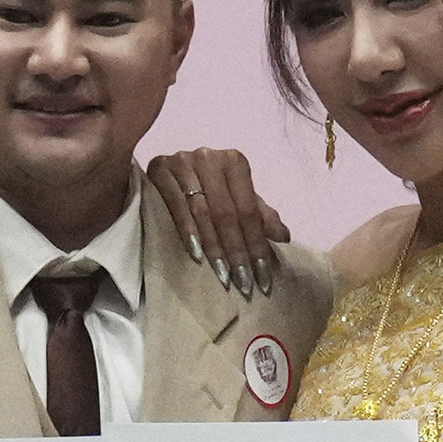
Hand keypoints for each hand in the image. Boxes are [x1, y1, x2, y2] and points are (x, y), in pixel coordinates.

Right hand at [149, 146, 288, 287]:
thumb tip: (283, 237)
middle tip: (244, 283)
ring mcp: (183, 162)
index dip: (257, 244)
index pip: (249, 210)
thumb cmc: (206, 184)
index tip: (263, 276)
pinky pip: (176, 206)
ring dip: (214, 248)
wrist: (166, 166)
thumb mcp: (235, 197)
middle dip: (238, 251)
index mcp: (234, 162)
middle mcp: (209, 158)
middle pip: (227, 213)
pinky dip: (187, 231)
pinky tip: (197, 255)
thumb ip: (260, 215)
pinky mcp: (159, 169)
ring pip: (203, 212)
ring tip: (224, 276)